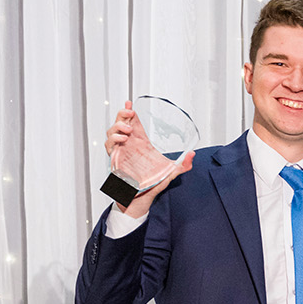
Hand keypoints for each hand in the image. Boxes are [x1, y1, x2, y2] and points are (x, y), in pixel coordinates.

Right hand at [105, 101, 191, 218]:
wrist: (140, 200)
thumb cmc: (152, 185)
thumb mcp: (170, 173)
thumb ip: (182, 165)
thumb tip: (192, 155)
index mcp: (140, 144)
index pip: (133, 123)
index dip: (129, 113)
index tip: (130, 103)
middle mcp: (129, 145)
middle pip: (120, 124)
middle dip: (121, 115)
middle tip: (129, 113)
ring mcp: (121, 152)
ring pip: (112, 132)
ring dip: (118, 127)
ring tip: (128, 130)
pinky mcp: (116, 160)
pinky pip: (109, 146)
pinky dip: (114, 140)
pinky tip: (123, 140)